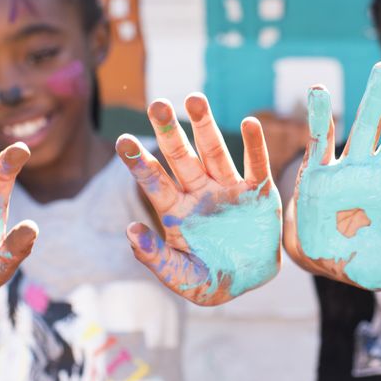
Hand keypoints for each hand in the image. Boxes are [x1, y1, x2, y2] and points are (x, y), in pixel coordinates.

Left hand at [117, 95, 281, 305]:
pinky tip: (249, 122)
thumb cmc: (209, 279)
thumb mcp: (179, 276)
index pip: (154, 181)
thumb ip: (155, 257)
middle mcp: (199, 192)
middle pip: (180, 156)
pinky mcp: (258, 192)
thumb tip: (131, 230)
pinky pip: (256, 164)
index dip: (139, 162)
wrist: (249, 281)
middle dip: (168, 131)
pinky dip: (254, 144)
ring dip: (205, 126)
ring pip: (214, 151)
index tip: (122, 141)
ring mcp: (228, 188)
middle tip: (155, 104)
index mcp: (176, 211)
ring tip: (194, 98)